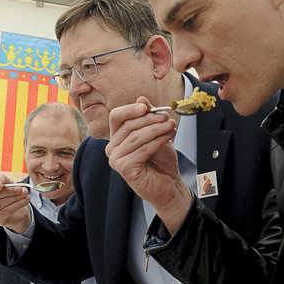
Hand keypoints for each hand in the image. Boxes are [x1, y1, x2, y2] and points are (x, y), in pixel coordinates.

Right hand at [0, 175, 32, 233]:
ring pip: (0, 205)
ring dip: (15, 199)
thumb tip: (0, 183)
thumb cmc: (3, 188)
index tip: (0, 185)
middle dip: (9, 192)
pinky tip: (25, 200)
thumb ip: (0, 178)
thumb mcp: (2, 179)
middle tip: (22, 189)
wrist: (9, 201)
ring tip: (25, 194)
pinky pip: (6, 212)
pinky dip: (17, 205)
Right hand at [107, 97, 193, 233]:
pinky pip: (142, 149)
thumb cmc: (161, 160)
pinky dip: (157, 141)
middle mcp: (112, 148)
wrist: (169, 184)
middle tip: (167, 117)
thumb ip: (148, 118)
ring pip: (136, 137)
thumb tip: (141, 98)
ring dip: (156, 129)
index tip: (146, 106)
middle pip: (128, 126)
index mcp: (116, 137)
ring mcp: (115, 159)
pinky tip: (169, 138)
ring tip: (171, 126)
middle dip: (150, 119)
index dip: (130, 109)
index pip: (116, 117)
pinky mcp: (124, 168)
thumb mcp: (156, 134)